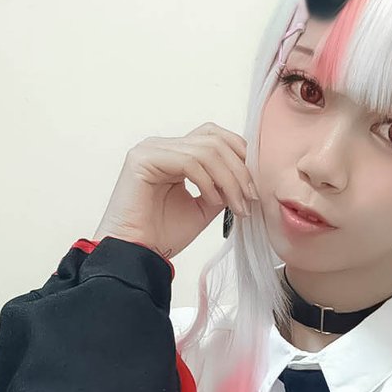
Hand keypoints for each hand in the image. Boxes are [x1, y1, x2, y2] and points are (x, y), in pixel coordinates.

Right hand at [92, 122, 258, 259]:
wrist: (137, 254)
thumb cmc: (163, 235)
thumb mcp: (204, 208)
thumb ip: (222, 187)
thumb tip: (248, 179)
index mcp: (175, 154)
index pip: (214, 137)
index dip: (240, 156)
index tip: (254, 188)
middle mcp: (162, 146)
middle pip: (214, 139)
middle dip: (239, 169)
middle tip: (251, 198)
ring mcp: (151, 150)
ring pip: (206, 150)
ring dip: (229, 179)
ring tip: (236, 205)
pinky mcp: (143, 159)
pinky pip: (188, 161)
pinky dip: (208, 182)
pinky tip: (213, 201)